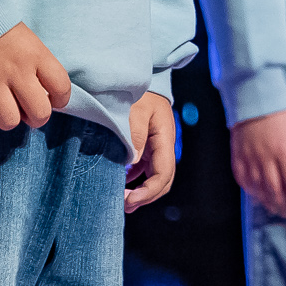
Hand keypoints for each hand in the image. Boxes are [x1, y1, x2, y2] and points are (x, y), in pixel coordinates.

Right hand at [0, 22, 70, 129]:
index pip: (62, 88)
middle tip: (28, 109)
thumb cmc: (3, 31)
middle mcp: (16, 71)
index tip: (54, 100)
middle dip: (36, 117)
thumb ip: (40, 68)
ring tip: (3, 105)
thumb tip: (44, 98)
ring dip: (8, 117)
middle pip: (39, 114)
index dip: (61, 100)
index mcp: (37, 56)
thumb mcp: (31, 43)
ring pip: (9, 122)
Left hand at [125, 92, 176, 213]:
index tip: (130, 199)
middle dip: (146, 196)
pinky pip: (144, 171)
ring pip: (155, 178)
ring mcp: (156, 148)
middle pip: (163, 181)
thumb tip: (132, 163)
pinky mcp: (146, 148)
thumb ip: (134, 134)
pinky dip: (134, 182)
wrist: (139, 81)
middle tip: (124, 205)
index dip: (149, 191)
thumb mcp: (135, 109)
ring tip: (121, 201)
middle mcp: (163, 146)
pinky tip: (121, 185)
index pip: (164, 173)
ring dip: (141, 192)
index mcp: (164, 138)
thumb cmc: (138, 92)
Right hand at [231, 108, 285, 218]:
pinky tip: (256, 197)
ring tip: (273, 209)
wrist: (255, 99)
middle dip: (282, 204)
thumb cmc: (281, 114)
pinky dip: (250, 191)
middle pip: (274, 189)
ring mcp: (250, 159)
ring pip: (258, 188)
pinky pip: (243, 180)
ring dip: (266, 201)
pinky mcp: (238, 158)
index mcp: (284, 152)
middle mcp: (266, 159)